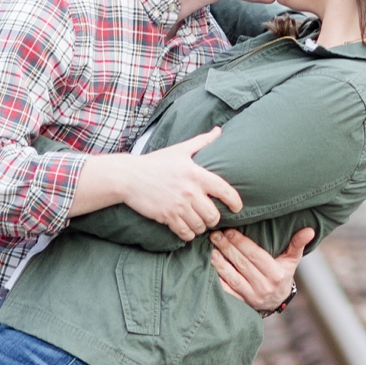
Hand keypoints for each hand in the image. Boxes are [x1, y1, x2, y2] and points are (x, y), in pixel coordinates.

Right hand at [113, 128, 242, 240]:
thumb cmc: (155, 162)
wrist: (129, 176)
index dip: (235, 202)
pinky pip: (185, 233)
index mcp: (196, 174)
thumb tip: (219, 130)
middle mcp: (190, 191)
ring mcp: (178, 206)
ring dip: (201, 227)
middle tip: (210, 216)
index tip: (237, 207)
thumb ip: (202, 141)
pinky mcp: (167, 217)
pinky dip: (188, 234)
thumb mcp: (180, 150)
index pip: (224, 191)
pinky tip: (186, 229)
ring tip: (197, 222)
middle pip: (214, 215)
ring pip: (200, 226)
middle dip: (214, 218)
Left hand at [210, 225, 314, 309]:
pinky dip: (218, 281)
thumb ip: (297, 244)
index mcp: (277, 274)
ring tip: (211, 250)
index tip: (229, 231)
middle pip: (242, 264)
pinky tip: (209, 269)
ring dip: (220, 264)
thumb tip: (309, 230)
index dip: (241, 242)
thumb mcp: (291, 260)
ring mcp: (252, 297)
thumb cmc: (282, 274)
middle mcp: (265, 287)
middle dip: (227, 248)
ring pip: (233, 278)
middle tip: (215, 235)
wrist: (276, 301)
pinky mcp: (242, 304)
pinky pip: (227, 292)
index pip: (256, 255)